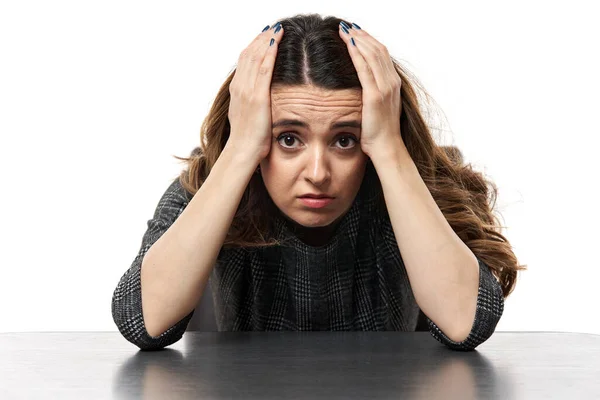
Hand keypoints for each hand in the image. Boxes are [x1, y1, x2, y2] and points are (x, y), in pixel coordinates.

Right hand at [227, 22, 283, 162]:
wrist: (243, 151)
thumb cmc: (247, 139)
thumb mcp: (247, 116)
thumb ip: (252, 103)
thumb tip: (260, 99)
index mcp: (237, 90)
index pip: (245, 61)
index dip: (254, 46)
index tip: (264, 37)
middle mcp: (240, 86)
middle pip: (249, 54)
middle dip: (261, 39)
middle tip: (273, 27)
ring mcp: (248, 90)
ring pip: (256, 56)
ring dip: (266, 40)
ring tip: (277, 29)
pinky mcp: (258, 96)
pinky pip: (264, 68)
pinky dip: (270, 52)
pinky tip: (277, 41)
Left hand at [338, 21, 406, 159]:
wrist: (386, 148)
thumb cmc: (379, 132)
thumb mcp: (377, 108)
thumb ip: (372, 93)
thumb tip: (361, 86)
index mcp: (393, 84)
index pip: (381, 54)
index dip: (369, 41)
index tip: (356, 32)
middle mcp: (391, 82)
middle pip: (377, 49)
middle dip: (362, 35)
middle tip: (347, 26)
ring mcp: (385, 88)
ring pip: (372, 54)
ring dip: (357, 40)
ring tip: (344, 30)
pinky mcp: (375, 96)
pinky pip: (364, 68)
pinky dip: (356, 53)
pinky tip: (347, 44)